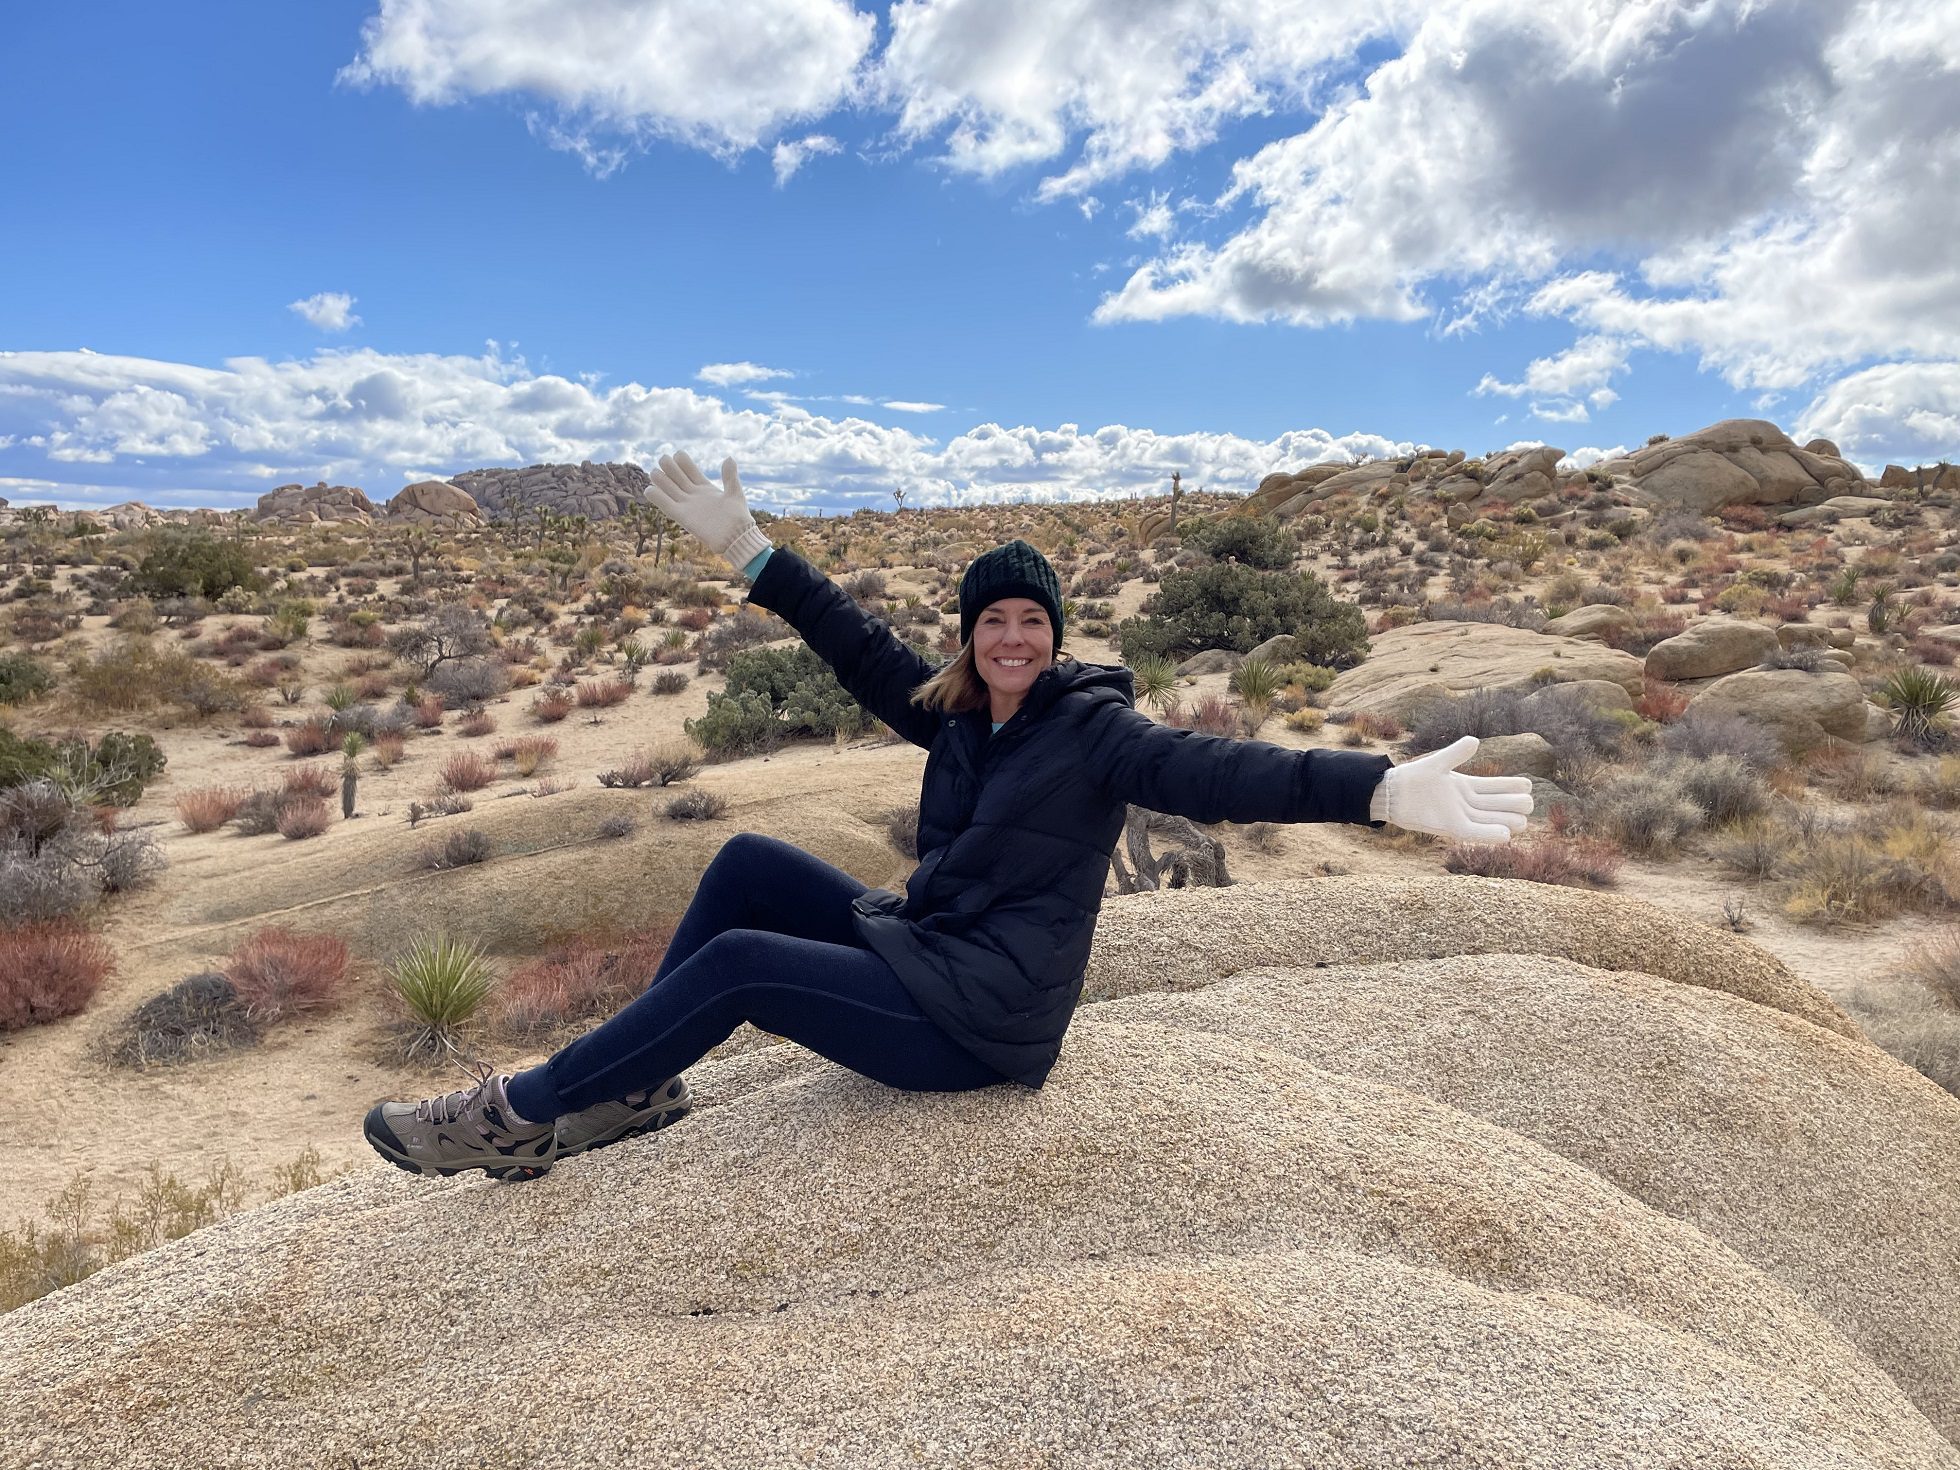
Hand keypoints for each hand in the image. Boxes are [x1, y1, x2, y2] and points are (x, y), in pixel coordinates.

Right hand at [643, 451, 771, 569]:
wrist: (736, 538)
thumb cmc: (738, 517)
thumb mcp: (735, 493)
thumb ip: (729, 476)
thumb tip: (729, 458)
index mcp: (706, 488)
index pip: (690, 470)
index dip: (683, 462)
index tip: (678, 454)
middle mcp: (694, 495)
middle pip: (677, 477)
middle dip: (669, 467)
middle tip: (663, 459)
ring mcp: (687, 505)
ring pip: (670, 489)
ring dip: (661, 480)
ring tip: (654, 472)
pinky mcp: (683, 517)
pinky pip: (667, 506)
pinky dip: (657, 498)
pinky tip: (649, 489)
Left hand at [1370, 735, 1531, 842]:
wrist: (1391, 793)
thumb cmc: (1412, 777)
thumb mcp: (1438, 763)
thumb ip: (1456, 753)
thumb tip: (1475, 741)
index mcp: (1467, 786)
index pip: (1497, 787)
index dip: (1513, 786)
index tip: (1527, 785)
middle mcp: (1467, 803)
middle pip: (1499, 805)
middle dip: (1514, 805)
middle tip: (1527, 804)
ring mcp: (1460, 815)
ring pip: (1491, 820)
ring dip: (1506, 821)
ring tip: (1523, 822)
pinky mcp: (1449, 827)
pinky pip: (1474, 832)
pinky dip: (1488, 834)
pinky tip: (1505, 835)